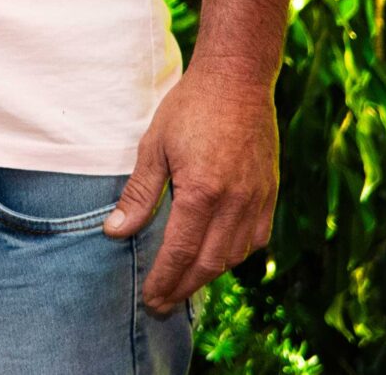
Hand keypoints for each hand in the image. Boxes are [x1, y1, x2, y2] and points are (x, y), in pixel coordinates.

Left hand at [103, 64, 277, 314]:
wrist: (237, 80)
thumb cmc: (190, 108)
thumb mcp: (153, 146)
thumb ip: (139, 195)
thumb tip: (115, 233)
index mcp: (202, 192)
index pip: (180, 253)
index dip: (164, 281)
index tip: (150, 299)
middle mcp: (235, 203)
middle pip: (209, 264)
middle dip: (183, 289)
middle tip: (162, 304)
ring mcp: (257, 200)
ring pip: (234, 256)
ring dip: (208, 275)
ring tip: (184, 284)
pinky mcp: (270, 194)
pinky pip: (256, 239)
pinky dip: (234, 255)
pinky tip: (217, 257)